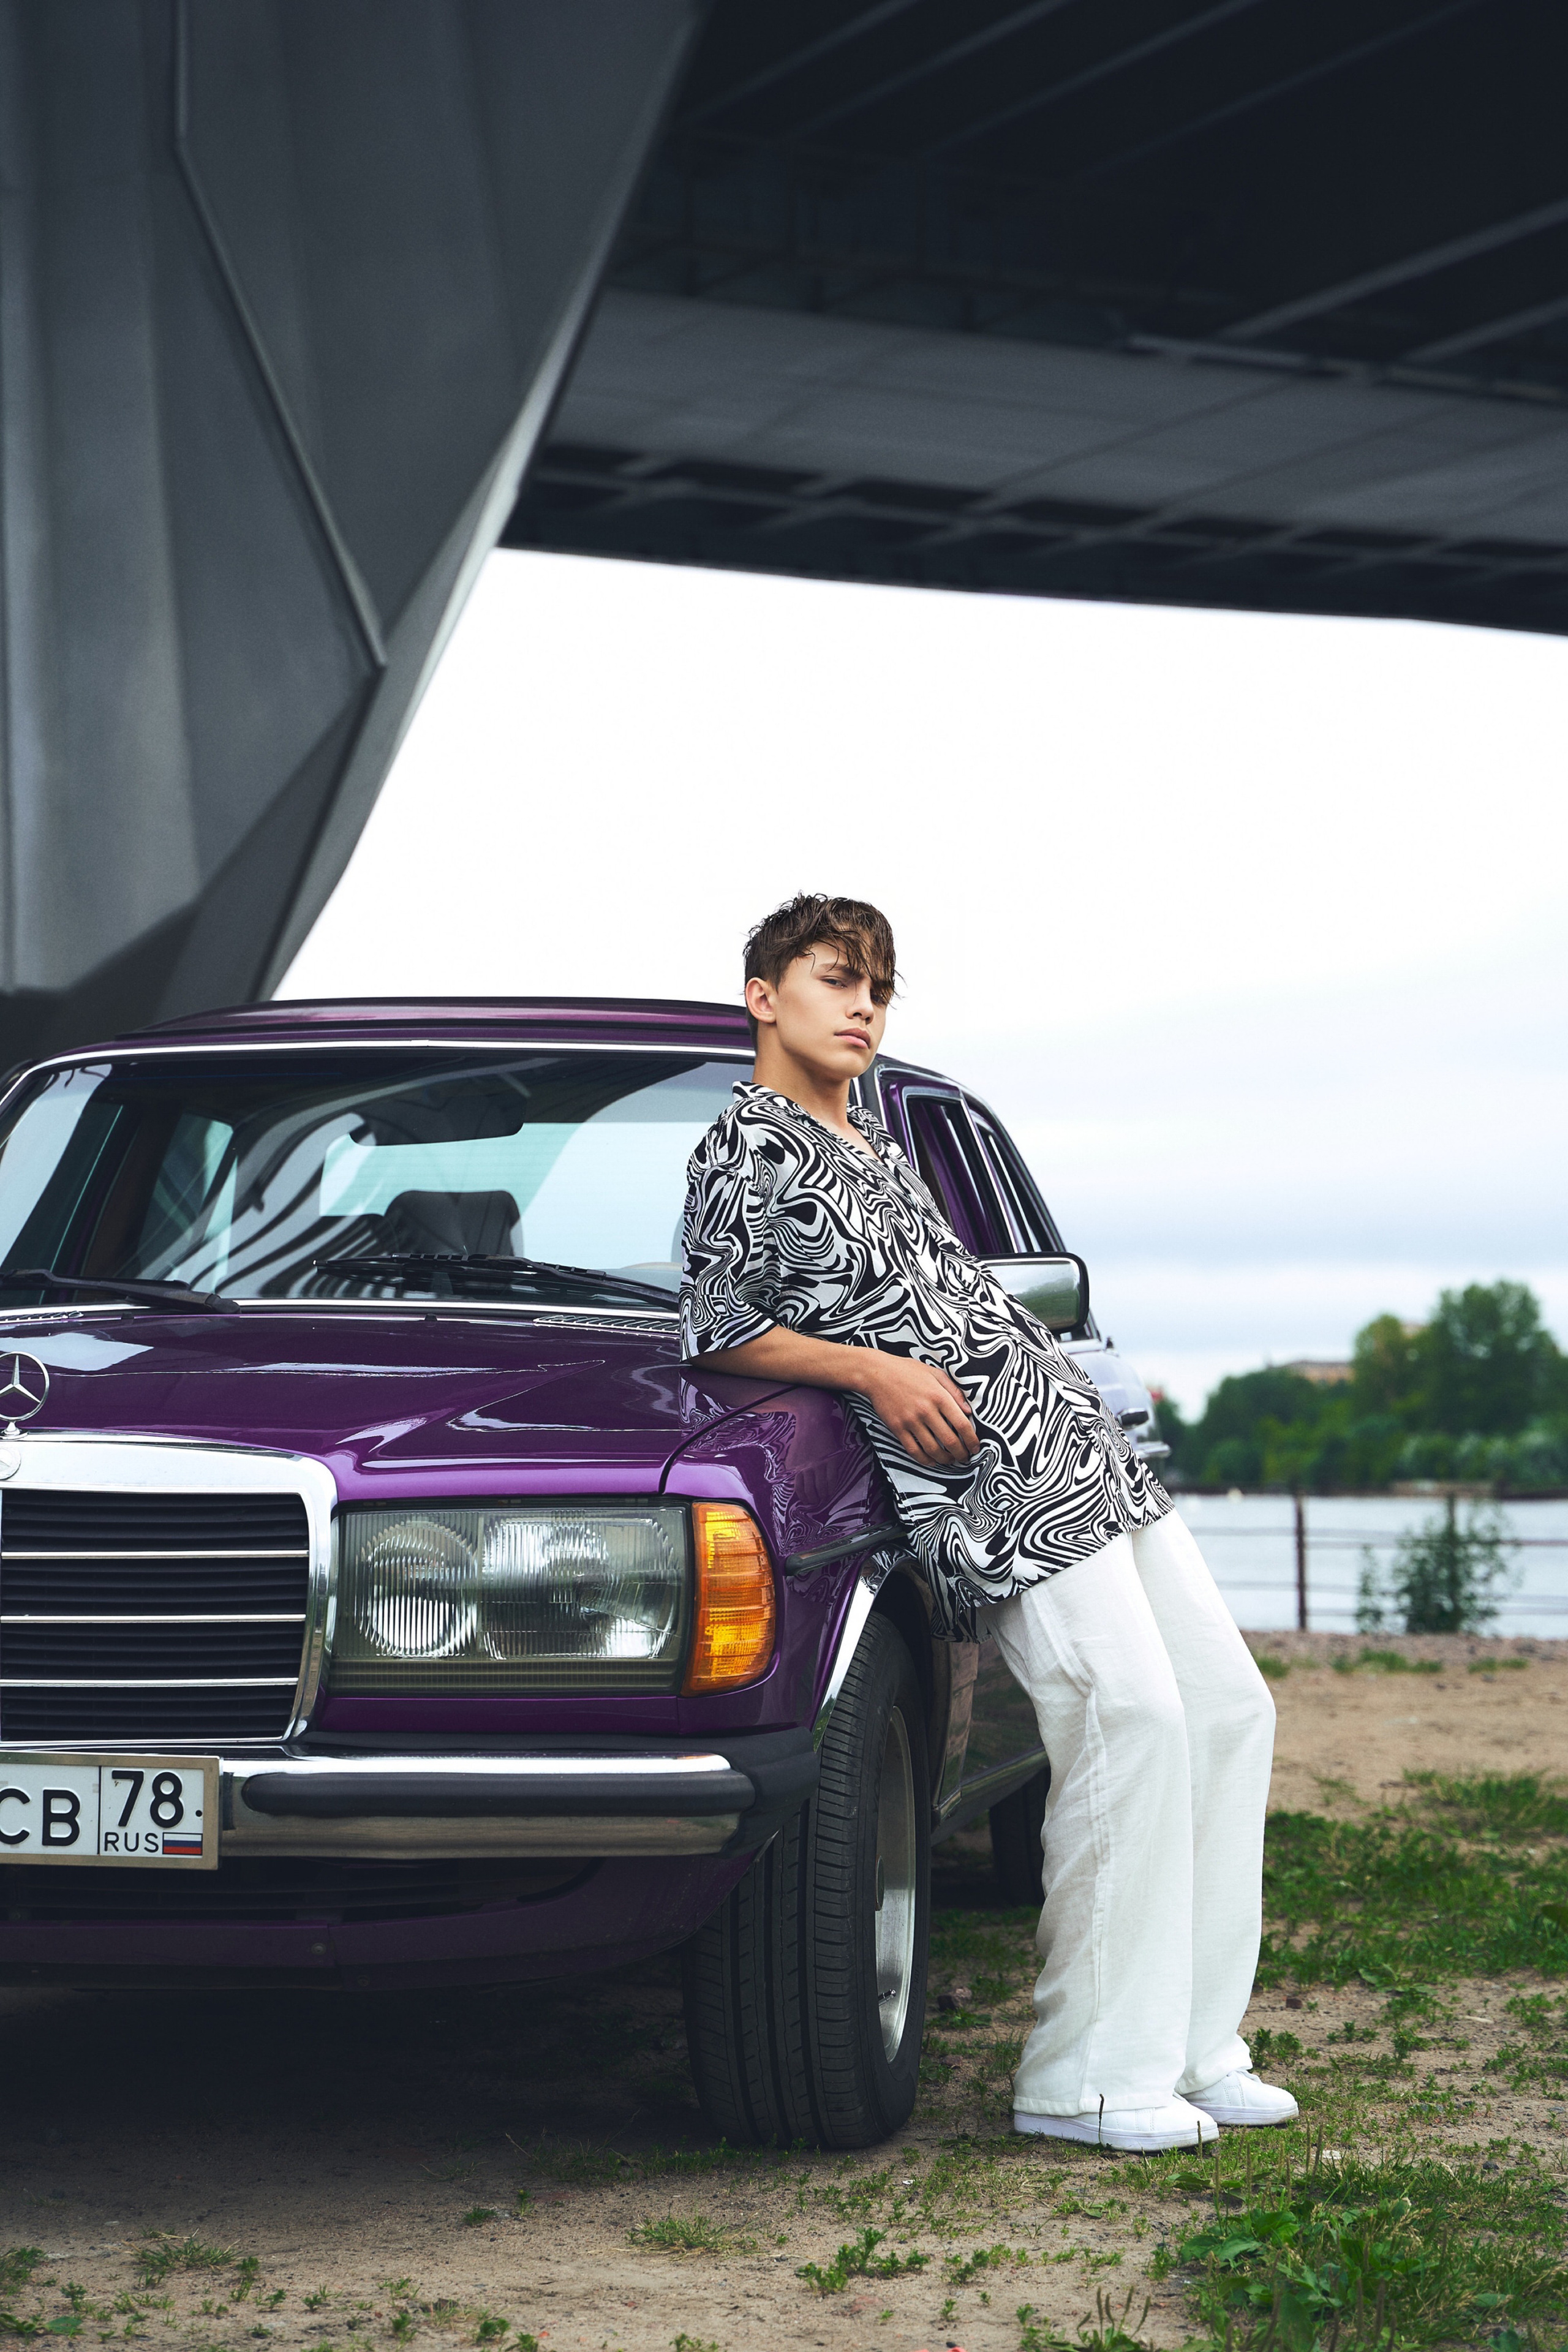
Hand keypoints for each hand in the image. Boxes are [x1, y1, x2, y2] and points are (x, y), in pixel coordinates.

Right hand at [855, 1353, 979, 1467]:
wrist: (877, 1373)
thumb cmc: (908, 1371)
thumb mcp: (935, 1373)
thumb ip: (955, 1392)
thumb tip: (969, 1412)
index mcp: (938, 1396)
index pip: (962, 1424)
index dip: (972, 1440)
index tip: (975, 1447)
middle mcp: (926, 1410)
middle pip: (949, 1441)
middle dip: (961, 1454)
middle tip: (965, 1458)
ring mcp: (910, 1421)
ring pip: (933, 1449)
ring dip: (945, 1459)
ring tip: (950, 1460)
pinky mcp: (897, 1428)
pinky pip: (913, 1450)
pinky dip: (925, 1460)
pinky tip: (932, 1461)